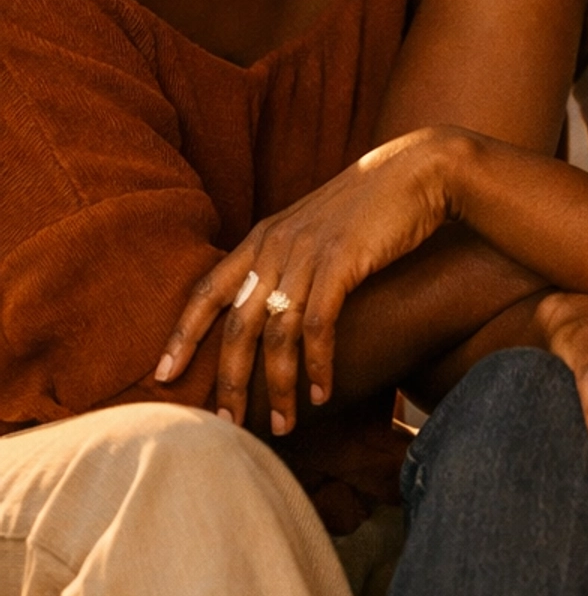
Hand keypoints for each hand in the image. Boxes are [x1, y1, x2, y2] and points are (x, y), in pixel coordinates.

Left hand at [156, 125, 465, 434]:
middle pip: (237, 325)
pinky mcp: (340, 262)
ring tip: (284, 424)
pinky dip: (318, 366)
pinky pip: (318, 326)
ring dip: (279, 386)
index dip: (182, 335)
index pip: (207, 290)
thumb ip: (287, 261)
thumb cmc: (368, 206)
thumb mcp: (313, 230)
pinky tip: (323, 392)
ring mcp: (307, 253)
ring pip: (277, 334)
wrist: (416, 171)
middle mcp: (275, 245)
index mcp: (262, 237)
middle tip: (226, 425)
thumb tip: (271, 307)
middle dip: (230, 381)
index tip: (162, 375)